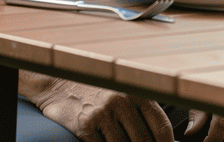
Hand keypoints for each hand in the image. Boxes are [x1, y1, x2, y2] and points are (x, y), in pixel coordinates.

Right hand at [28, 77, 173, 141]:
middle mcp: (122, 103)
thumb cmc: (98, 93)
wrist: (61, 86)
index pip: (161, 126)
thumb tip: (162, 138)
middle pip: (144, 140)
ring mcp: (103, 115)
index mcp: (137, 94)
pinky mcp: (86, 127)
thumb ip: (142, 113)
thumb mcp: (124, 96)